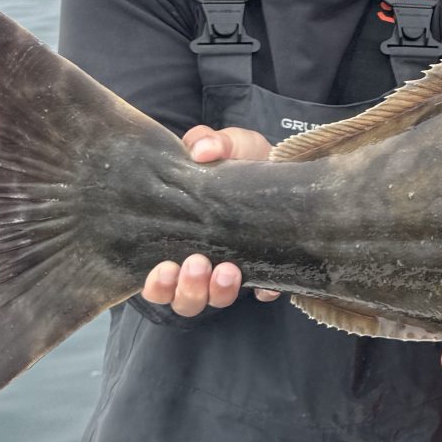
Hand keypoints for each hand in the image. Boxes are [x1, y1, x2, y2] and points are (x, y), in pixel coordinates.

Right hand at [140, 125, 279, 315]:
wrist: (284, 164)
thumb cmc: (242, 159)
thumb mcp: (226, 145)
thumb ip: (210, 142)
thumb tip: (201, 150)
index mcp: (180, 240)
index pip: (158, 280)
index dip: (157, 284)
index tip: (164, 267)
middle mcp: (203, 263)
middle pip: (184, 299)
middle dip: (186, 289)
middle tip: (196, 263)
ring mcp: (235, 270)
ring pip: (216, 300)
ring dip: (217, 291)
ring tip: (227, 269)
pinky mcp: (270, 271)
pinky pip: (264, 292)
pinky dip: (264, 290)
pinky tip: (266, 283)